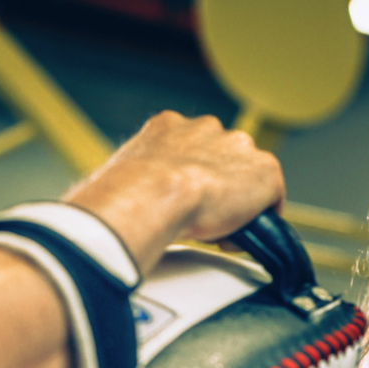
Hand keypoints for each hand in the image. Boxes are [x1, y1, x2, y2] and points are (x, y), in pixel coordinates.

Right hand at [65, 112, 284, 272]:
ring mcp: (237, 147)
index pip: (187, 150)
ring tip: (217, 233)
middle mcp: (206, 129)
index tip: (181, 207)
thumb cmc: (123, 196)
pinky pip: (271, 199)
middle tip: (200, 224)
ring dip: (236, 206)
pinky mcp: (263, 171)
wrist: (151, 193)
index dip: (187, 181)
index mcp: (167, 128)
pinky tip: (238, 239)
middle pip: (221, 160)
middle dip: (215, 191)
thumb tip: (97, 215)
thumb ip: (124, 190)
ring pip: (245, 178)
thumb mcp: (116, 184)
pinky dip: (260, 221)